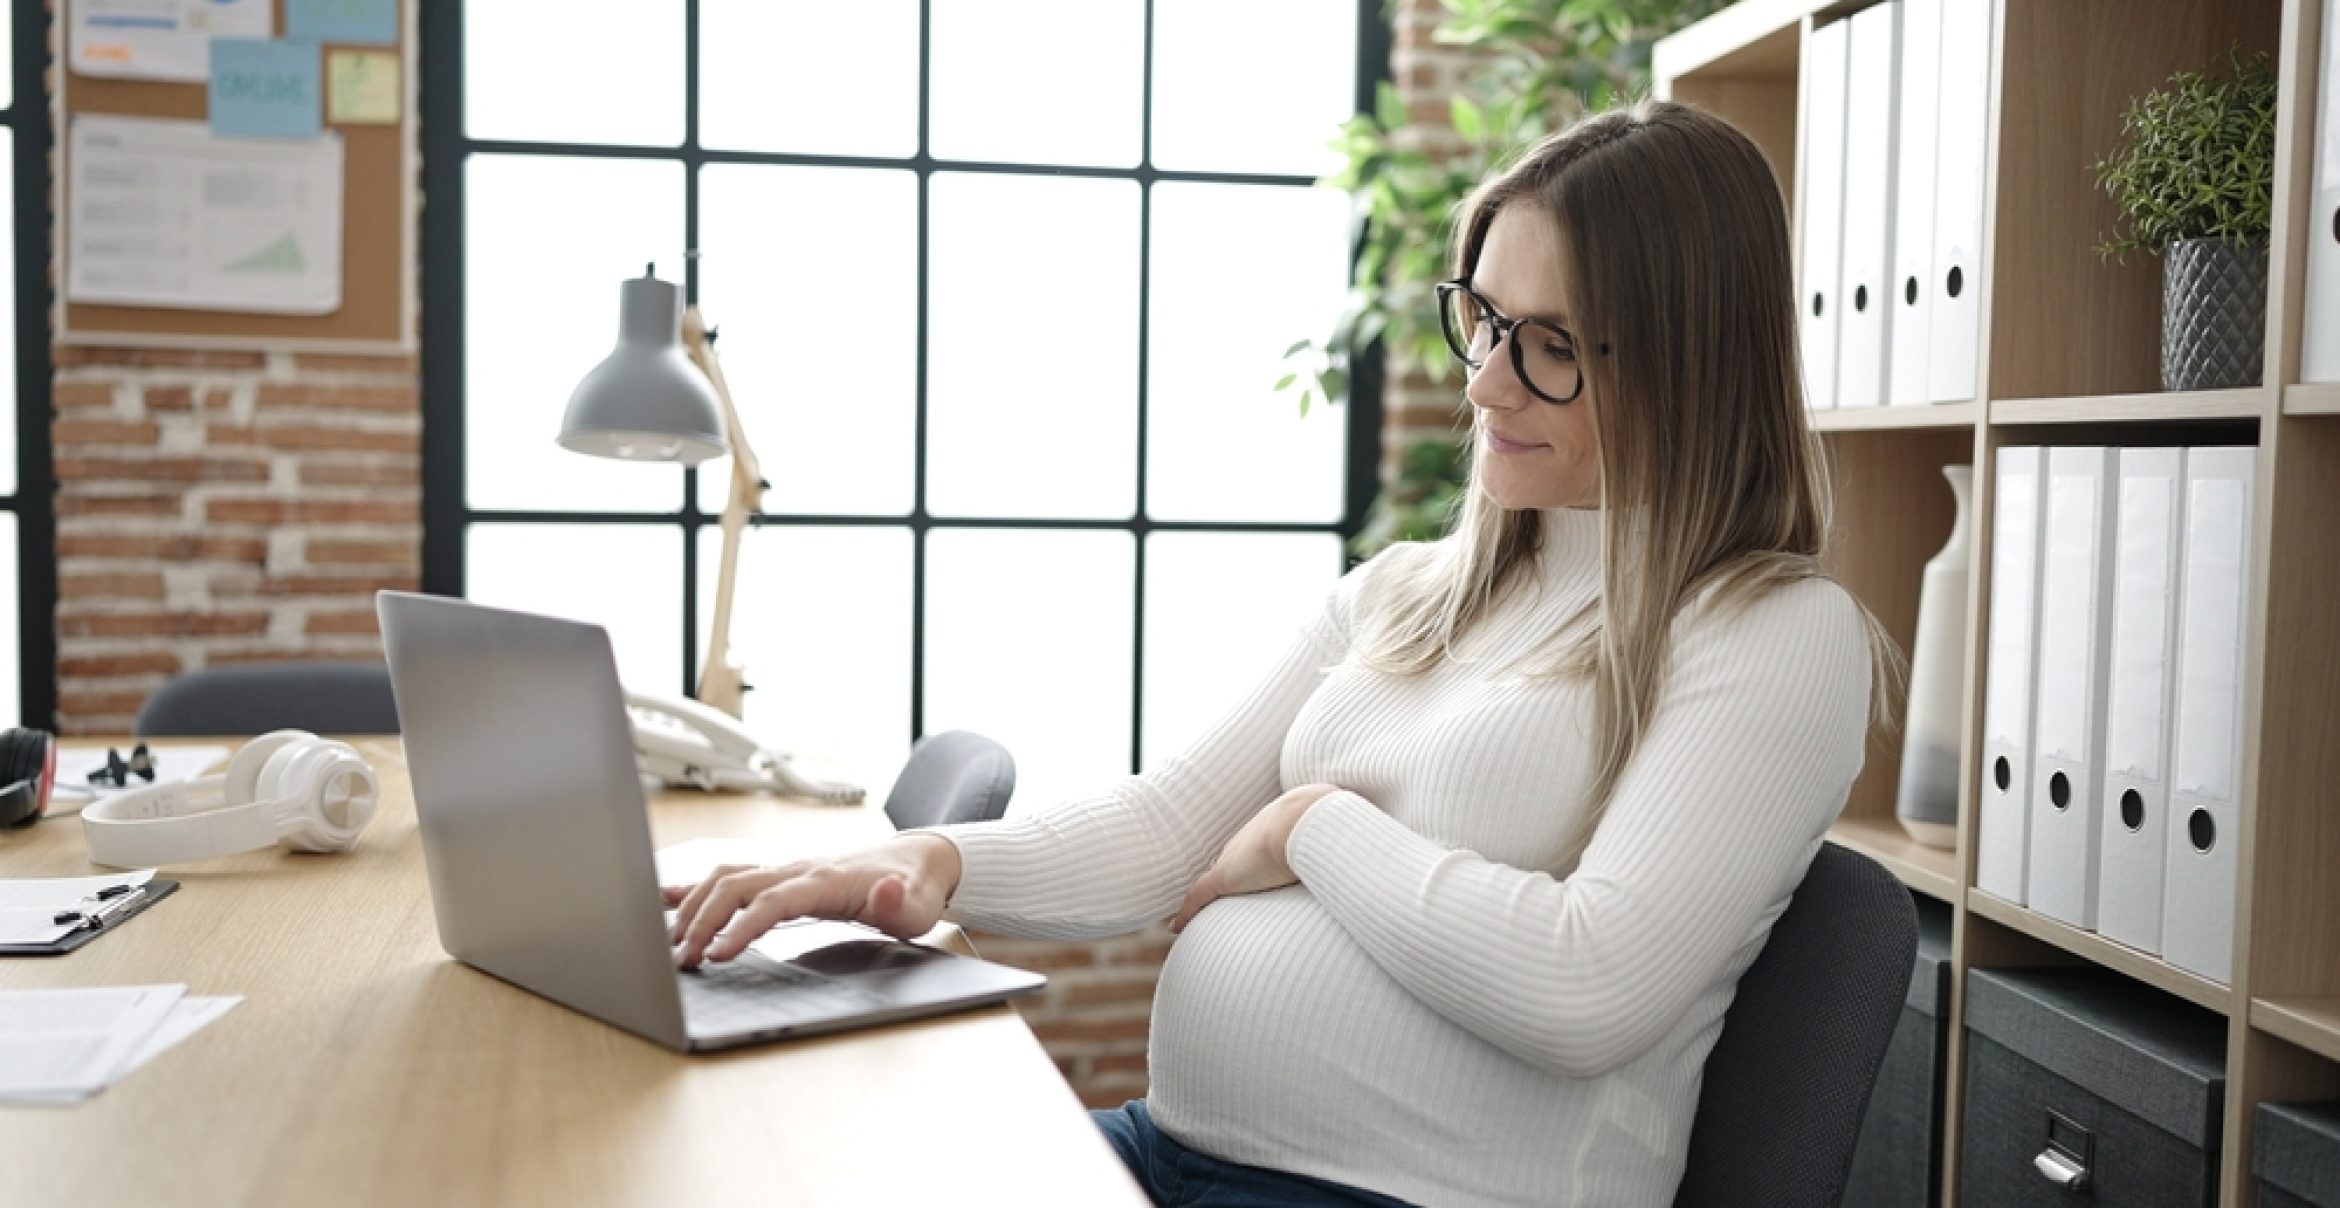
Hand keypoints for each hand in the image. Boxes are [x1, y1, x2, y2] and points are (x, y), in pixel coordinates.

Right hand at [663, 833, 962, 967]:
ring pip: (726, 878)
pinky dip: (697, 886)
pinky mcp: (780, 877)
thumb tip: (885, 891)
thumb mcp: (917, 904)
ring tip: (673, 941)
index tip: (719, 954)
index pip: (772, 901)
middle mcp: (798, 869)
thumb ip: (898, 902)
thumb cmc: (913, 889)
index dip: (743, 926)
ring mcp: (786, 870)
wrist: (917, 860)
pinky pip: (731, 876)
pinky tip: (668, 899)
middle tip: (683, 960)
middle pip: (735, 886)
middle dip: (703, 920)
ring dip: (695, 905)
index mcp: (825, 880)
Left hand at [1168, 784, 1341, 933]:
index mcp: (1269, 830)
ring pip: (1211, 882)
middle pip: (1229, 864)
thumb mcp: (1335, 836)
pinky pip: (1198, 897)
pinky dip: (1186, 912)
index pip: (1250, 851)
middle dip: (1224, 879)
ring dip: (1204, 898)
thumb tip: (1367, 861)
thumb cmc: (1327, 824)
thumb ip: (1343, 850)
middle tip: (1218, 896)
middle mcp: (1246, 843)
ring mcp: (1234, 860)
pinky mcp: (1225, 877)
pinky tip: (1175, 925)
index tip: (1246, 876)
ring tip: (1195, 912)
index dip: (1246, 865)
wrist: (1306, 818)